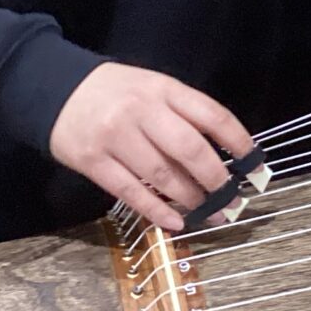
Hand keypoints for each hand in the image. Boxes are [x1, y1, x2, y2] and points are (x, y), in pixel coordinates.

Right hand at [48, 63, 253, 232]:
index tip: (254, 164)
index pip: (211, 114)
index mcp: (163, 89)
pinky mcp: (93, 162)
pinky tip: (175, 223)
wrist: (55, 89)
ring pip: (162, 174)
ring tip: (210, 214)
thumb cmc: (115, 92)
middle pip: (189, 148)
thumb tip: (223, 152)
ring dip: (191, 199)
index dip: (238, 141)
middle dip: (216, 178)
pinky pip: (130, 191)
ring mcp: (116, 137)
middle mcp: (142, 111)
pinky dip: (156, 210)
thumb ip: (183, 113)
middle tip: (232, 199)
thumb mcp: (153, 87)